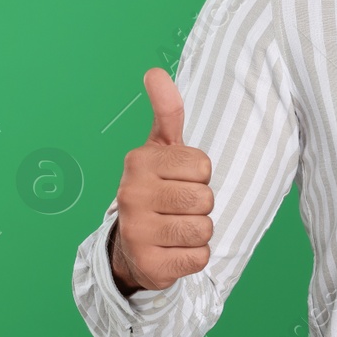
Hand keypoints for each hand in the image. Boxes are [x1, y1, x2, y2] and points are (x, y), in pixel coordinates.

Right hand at [109, 67, 213, 293]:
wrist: (133, 245)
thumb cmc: (157, 188)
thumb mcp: (161, 149)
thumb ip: (166, 111)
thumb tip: (155, 71)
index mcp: (138, 161)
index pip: (202, 165)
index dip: (199, 175)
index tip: (179, 180)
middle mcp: (131, 194)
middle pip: (205, 198)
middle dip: (201, 205)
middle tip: (178, 207)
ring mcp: (137, 231)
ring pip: (204, 229)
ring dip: (199, 232)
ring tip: (176, 228)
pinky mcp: (149, 264)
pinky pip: (199, 258)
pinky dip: (194, 257)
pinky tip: (173, 250)